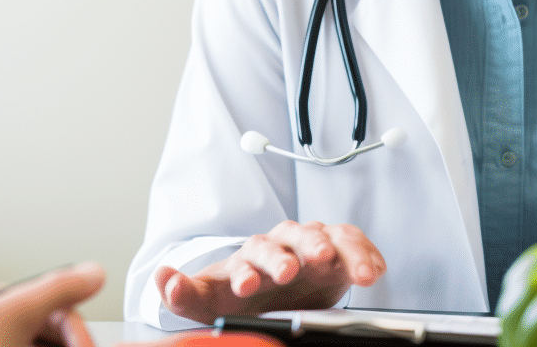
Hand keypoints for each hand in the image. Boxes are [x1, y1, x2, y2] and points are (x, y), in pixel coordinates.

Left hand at [155, 220, 384, 323]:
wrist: (270, 292)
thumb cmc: (241, 291)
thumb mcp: (211, 299)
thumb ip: (185, 293)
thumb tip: (163, 278)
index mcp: (251, 254)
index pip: (250, 255)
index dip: (249, 270)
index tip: (248, 287)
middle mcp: (284, 243)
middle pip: (291, 238)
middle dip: (296, 252)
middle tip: (299, 269)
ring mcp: (313, 244)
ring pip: (328, 236)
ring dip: (341, 251)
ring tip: (356, 273)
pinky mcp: (338, 252)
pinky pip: (353, 244)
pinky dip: (365, 255)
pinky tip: (373, 271)